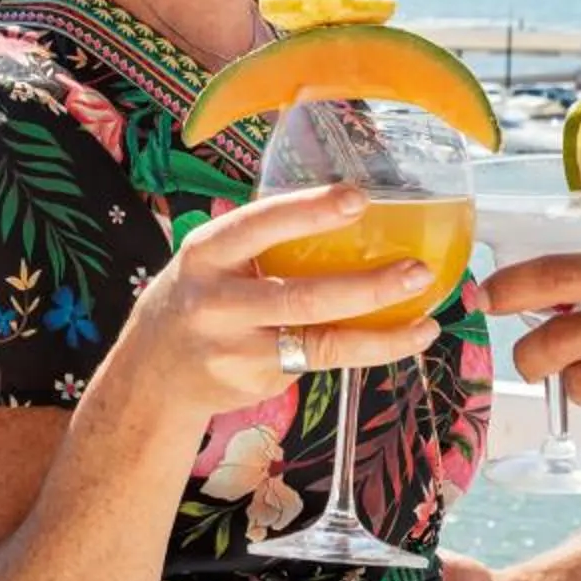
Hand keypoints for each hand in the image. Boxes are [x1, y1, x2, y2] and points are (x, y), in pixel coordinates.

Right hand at [110, 186, 442, 424]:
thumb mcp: (210, 259)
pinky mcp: (257, 382)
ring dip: (382, 334)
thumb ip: (259, 238)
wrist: (153, 374)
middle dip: (368, 286)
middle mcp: (217, 303)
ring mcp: (236, 350)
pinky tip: (398, 339)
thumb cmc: (200, 298)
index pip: (260, 225)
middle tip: (417, 270)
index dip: (308, 212)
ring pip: (321, 343)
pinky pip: (320, 363)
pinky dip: (363, 351)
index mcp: (206, 254)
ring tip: (427, 322)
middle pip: (303, 296)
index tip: (357, 198)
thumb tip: (344, 202)